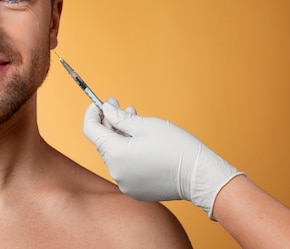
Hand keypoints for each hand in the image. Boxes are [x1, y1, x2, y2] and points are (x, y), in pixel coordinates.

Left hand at [83, 98, 242, 216]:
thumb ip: (120, 117)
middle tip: (122, 107)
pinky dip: (129, 153)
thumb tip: (106, 110)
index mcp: (114, 154)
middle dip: (110, 123)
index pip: (90, 129)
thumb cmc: (176, 148)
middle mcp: (115, 172)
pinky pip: (126, 167)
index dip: (93, 113)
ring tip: (136, 121)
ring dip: (121, 137)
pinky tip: (142, 143)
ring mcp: (125, 184)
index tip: (100, 102)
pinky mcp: (136, 190)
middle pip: (103, 142)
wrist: (201, 177)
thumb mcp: (145, 125)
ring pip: (115, 154)